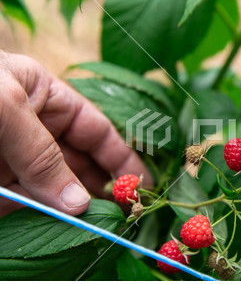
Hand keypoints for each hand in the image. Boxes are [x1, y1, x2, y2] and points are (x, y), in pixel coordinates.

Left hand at [0, 52, 151, 215]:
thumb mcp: (6, 105)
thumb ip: (41, 154)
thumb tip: (79, 204)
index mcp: (47, 98)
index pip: (97, 131)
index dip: (121, 159)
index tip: (142, 186)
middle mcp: (34, 130)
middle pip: (80, 165)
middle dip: (102, 189)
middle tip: (121, 217)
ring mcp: (13, 159)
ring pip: (54, 190)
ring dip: (72, 209)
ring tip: (92, 226)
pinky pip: (21, 206)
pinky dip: (37, 219)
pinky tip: (54, 228)